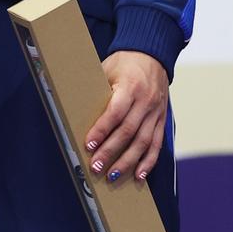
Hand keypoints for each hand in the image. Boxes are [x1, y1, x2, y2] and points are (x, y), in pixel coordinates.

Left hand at [84, 50, 168, 182]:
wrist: (153, 55)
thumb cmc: (124, 63)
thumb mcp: (106, 70)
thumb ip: (96, 91)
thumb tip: (71, 107)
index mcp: (130, 86)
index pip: (115, 112)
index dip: (102, 130)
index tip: (89, 144)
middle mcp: (146, 101)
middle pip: (128, 131)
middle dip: (111, 151)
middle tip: (96, 166)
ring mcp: (156, 112)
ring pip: (143, 142)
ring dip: (128, 162)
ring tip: (113, 176)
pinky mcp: (161, 120)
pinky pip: (157, 144)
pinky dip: (148, 161)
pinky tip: (139, 175)